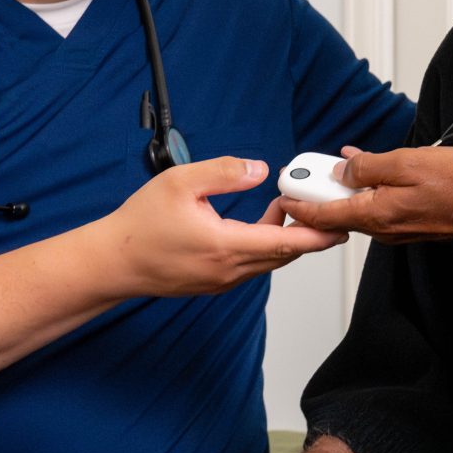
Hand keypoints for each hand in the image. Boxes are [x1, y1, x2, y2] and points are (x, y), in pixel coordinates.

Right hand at [94, 156, 345, 297]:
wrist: (113, 262)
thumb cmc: (140, 225)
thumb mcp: (180, 182)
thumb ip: (223, 172)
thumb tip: (258, 169)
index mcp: (225, 246)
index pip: (285, 244)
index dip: (316, 235)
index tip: (339, 227)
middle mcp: (229, 270)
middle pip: (282, 255)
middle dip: (305, 231)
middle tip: (316, 206)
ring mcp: (221, 281)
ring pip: (267, 261)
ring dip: (281, 237)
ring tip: (283, 207)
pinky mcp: (213, 284)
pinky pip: (250, 266)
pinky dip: (263, 246)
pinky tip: (257, 225)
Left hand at [277, 145, 452, 245]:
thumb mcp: (406, 162)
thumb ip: (368, 166)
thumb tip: (343, 168)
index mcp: (375, 214)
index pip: (323, 215)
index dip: (299, 202)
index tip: (285, 190)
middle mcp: (382, 228)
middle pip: (338, 212)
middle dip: (318, 192)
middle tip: (304, 172)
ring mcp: (396, 229)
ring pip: (358, 208)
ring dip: (344, 188)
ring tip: (335, 164)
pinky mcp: (408, 224)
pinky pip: (377, 207)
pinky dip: (366, 190)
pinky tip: (368, 170)